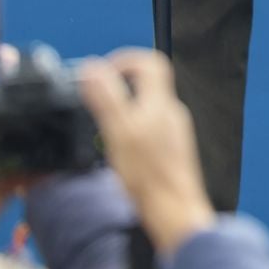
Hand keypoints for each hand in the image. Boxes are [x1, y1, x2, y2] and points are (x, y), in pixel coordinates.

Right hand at [77, 49, 214, 253]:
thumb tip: (93, 67)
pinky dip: (132, 124)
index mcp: (160, 102)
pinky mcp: (172, 147)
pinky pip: (151, 124)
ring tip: (103, 121)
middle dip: (120, 81)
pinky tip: (119, 143)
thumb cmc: (148, 174)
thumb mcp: (119, 131)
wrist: (174, 208)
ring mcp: (174, 129)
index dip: (124, 59)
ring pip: (149, 103)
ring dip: (125, 104)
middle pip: (149, 81)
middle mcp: (172, 111)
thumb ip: (107, 97)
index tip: (101, 71)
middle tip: (96, 95)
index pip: (150, 61)